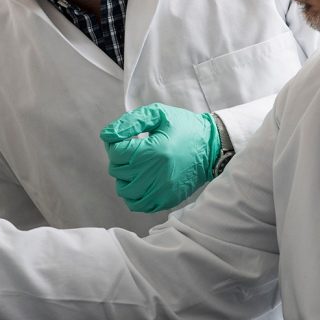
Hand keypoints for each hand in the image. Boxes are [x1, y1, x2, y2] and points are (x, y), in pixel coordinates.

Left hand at [100, 104, 220, 212]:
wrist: (212, 147)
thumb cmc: (184, 127)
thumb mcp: (158, 115)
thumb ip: (130, 122)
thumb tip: (106, 135)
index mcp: (154, 151)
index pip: (116, 152)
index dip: (116, 143)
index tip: (127, 139)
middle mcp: (156, 174)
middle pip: (117, 170)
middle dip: (120, 159)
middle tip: (134, 150)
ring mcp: (162, 190)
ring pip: (124, 189)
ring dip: (124, 177)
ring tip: (137, 166)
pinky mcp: (166, 200)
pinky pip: (137, 204)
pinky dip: (133, 194)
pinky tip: (141, 181)